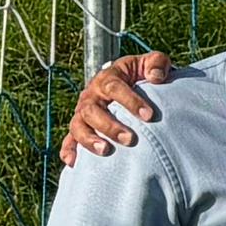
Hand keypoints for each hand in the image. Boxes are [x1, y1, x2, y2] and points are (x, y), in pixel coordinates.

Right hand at [59, 52, 177, 164]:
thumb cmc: (141, 74)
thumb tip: (157, 77)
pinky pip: (69, 140)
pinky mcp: (80, 128)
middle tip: (130, 139)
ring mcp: (82, 113)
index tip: (149, 116)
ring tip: (105, 150)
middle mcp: (91, 96)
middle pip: (92, 110)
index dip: (130, 101)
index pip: (114, 87)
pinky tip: (74, 163)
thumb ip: (157, 63)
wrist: (128, 83)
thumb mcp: (151, 63)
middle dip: (110, 126)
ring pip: (78, 126)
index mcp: (108, 78)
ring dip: (90, 139)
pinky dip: (69, 151)